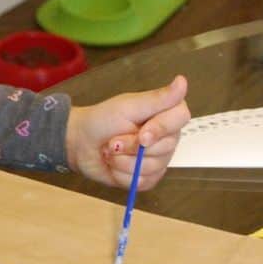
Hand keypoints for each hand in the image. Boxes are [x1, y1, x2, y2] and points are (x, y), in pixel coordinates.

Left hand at [64, 75, 189, 189]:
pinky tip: (113, 165)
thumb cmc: (102, 120)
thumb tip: (183, 81)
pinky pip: (142, 182)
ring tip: (110, 150)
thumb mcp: (129, 106)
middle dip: (132, 146)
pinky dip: (122, 174)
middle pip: (166, 148)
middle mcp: (168, 138)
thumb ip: (158, 98)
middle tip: (114, 140)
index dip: (161, 128)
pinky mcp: (147, 178)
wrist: (80, 143)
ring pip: (152, 168)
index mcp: (166, 115)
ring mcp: (159, 160)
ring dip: (123, 161)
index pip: (181, 118)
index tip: (142, 134)